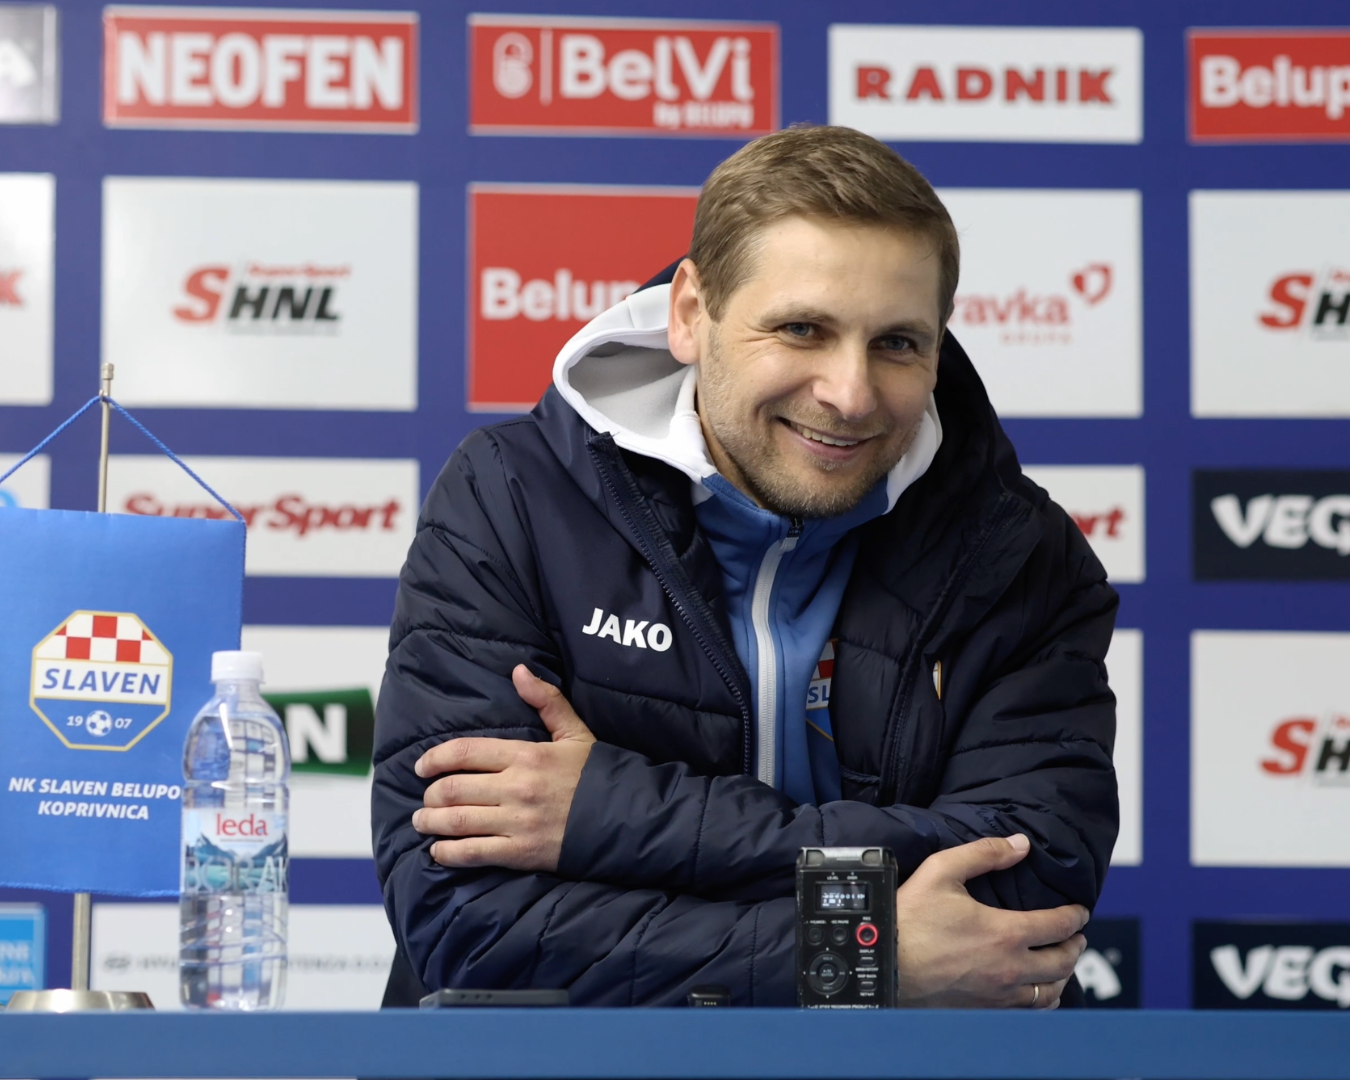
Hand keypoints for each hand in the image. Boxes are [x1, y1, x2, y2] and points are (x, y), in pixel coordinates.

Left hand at [412, 665, 595, 872]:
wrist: (628, 817)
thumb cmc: (599, 774)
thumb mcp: (575, 732)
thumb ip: (546, 700)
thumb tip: (518, 670)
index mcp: (526, 755)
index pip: (464, 752)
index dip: (435, 759)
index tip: (421, 767)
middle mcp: (517, 787)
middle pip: (454, 788)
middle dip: (430, 795)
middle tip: (424, 799)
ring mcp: (518, 821)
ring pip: (457, 821)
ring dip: (431, 822)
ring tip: (423, 822)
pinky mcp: (522, 852)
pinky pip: (474, 852)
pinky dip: (448, 853)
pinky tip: (439, 851)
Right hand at [893, 834, 1088, 1008]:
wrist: (884, 962)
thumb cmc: (909, 917)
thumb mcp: (942, 870)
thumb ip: (984, 853)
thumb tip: (1020, 845)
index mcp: (1006, 933)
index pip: (1059, 926)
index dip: (1076, 916)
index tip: (1080, 911)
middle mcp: (1010, 968)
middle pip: (1063, 962)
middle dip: (1075, 946)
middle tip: (1077, 936)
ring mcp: (999, 995)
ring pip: (1050, 993)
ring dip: (1063, 976)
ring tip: (1061, 965)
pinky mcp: (985, 1012)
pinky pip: (1029, 1012)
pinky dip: (1043, 1001)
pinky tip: (1037, 992)